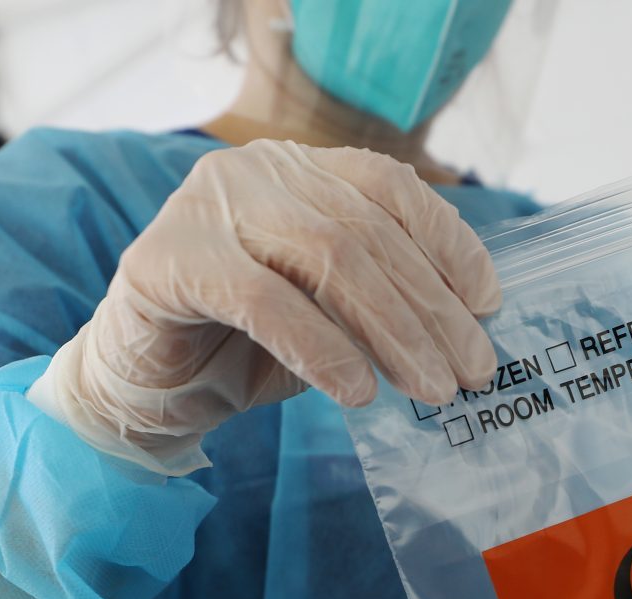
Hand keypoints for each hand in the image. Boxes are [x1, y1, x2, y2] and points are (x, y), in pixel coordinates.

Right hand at [31, 139, 501, 474]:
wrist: (143, 394)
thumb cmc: (243, 351)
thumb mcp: (331, 317)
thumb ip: (384, 298)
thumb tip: (470, 320)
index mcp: (298, 171)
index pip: (390, 187)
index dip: (448, 243)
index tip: (489, 305)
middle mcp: (253, 173)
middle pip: (365, 232)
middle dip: (431, 309)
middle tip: (471, 371)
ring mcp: (205, 208)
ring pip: (326, 259)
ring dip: (393, 331)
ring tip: (432, 389)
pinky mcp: (166, 260)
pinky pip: (265, 302)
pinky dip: (322, 350)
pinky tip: (358, 392)